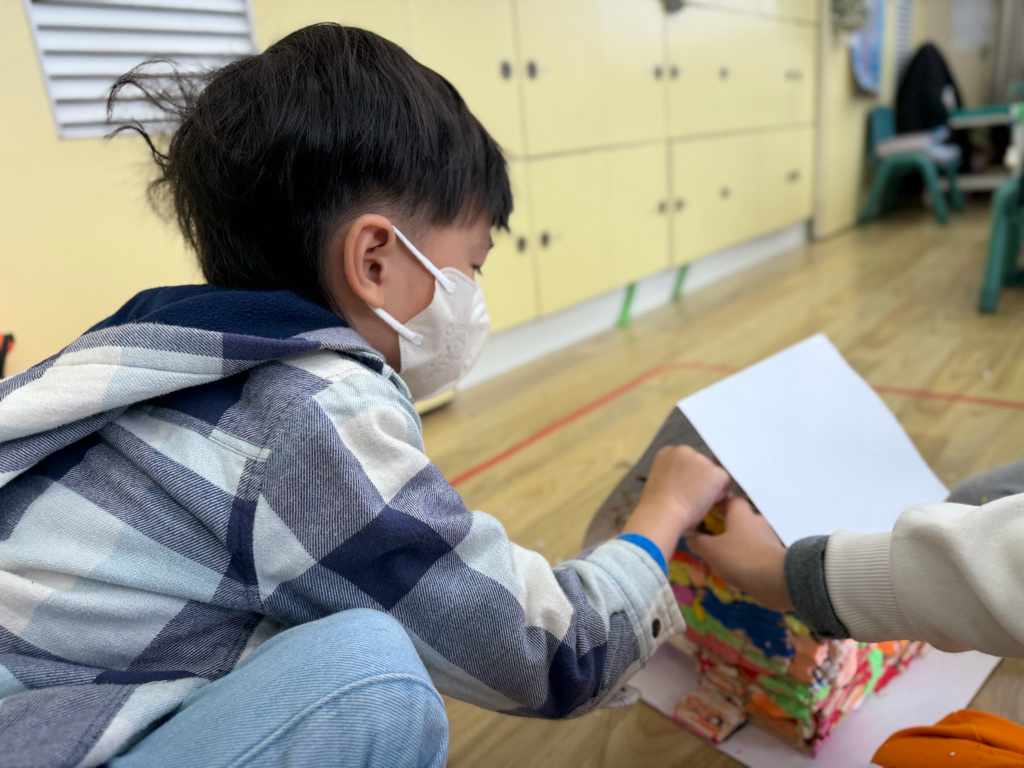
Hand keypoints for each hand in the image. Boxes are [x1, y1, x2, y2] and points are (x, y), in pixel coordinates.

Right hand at [622, 446, 729, 564]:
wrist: (661, 512)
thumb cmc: (658, 506)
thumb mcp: (662, 481)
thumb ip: (676, 475)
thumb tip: (691, 483)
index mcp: (668, 452)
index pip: (687, 460)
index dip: (688, 475)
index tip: (683, 487)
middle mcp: (684, 450)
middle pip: (701, 464)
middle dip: (700, 478)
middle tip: (690, 496)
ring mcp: (700, 459)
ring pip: (712, 472)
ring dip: (709, 485)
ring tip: (695, 500)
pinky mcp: (714, 472)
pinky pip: (724, 482)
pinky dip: (718, 493)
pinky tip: (705, 501)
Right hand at [688, 498, 792, 612]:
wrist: (775, 580)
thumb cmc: (740, 557)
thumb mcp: (710, 550)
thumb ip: (698, 543)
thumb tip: (691, 538)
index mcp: (741, 515)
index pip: (730, 501)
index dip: (717, 506)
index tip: (706, 515)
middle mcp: (756, 523)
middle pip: (737, 523)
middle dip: (722, 533)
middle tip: (707, 545)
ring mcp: (767, 541)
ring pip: (744, 541)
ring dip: (731, 550)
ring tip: (716, 565)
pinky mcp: (773, 559)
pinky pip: (753, 557)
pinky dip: (742, 563)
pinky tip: (732, 576)